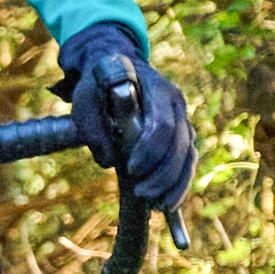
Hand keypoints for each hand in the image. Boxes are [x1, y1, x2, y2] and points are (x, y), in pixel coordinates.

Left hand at [58, 22, 196, 211]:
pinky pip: (187, 163)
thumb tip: (107, 160)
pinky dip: (180, 185)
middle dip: (163, 173)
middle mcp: (176, 103)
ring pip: (188, 155)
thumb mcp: (85, 99)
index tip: (130, 169)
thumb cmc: (98, 83)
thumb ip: (93, 125)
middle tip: (143, 195)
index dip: (150, 150)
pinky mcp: (181, 136)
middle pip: (181, 143)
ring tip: (157, 206)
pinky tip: (170, 205)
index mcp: (156, 88)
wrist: (116, 67)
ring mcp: (182, 118)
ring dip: (174, 184)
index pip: (162, 123)